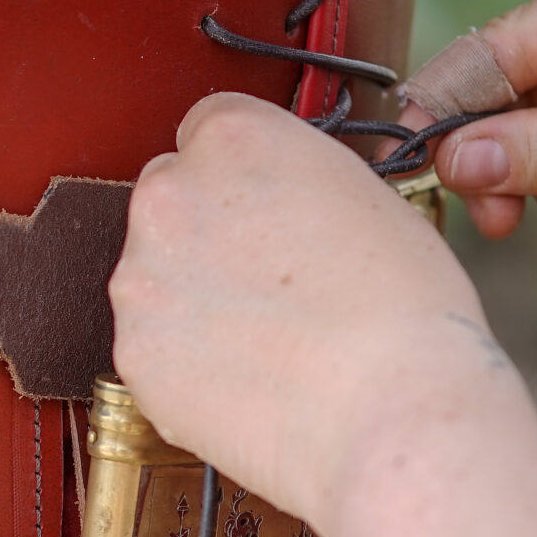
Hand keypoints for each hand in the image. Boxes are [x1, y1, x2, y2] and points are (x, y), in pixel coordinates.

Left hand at [109, 92, 510, 529]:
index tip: (261, 203)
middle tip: (270, 278)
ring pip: (156, 273)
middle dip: (208, 230)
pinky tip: (248, 375)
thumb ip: (297, 179)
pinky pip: (155, 344)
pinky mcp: (134, 351)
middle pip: (172, 196)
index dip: (242, 173)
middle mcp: (170, 194)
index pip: (209, 126)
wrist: (391, 410)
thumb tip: (278, 200)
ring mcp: (142, 276)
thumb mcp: (366, 196)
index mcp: (232, 138)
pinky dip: (187, 358)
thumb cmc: (402, 310)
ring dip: (194, 295)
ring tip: (268, 337)